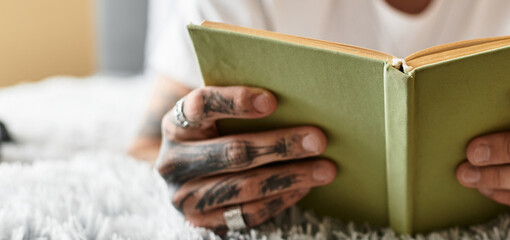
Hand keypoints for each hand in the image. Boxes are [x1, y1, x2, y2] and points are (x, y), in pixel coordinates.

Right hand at [155, 86, 336, 232]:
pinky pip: (248, 212)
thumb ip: (241, 108)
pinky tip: (305, 187)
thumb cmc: (215, 136)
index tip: (273, 101)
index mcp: (176, 125)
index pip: (202, 105)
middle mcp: (174, 162)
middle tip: (319, 139)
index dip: (236, 101)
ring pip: (245, 186)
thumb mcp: (215, 118)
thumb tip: (301, 97)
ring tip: (326, 169)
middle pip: (232, 152)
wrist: (188, 179)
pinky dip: (281, 199)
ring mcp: (186, 196)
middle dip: (280, 145)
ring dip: (291, 177)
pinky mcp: (202, 222)